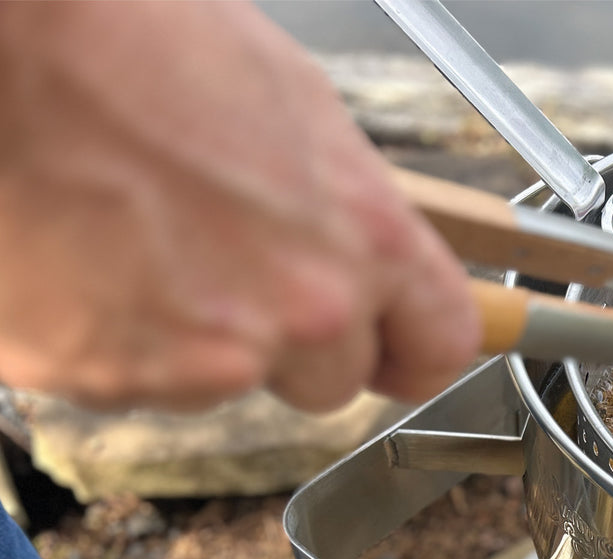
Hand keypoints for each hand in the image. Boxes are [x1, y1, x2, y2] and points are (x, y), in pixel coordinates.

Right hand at [0, 0, 480, 411]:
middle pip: (334, 381)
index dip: (416, 354)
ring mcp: (214, 357)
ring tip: (142, 242)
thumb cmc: (127, 42)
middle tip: (234, 272)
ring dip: (203, 339)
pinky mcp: (123, 380)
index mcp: (362, 236)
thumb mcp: (285, 103)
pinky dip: (124, 341)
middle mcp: (304, 313)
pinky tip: (93, 264)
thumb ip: (341, 204)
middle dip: (295, 345)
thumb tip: (359, 245)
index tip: (400, 356)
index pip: (442, 344)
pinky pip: (148, 383)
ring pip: (235, 384)